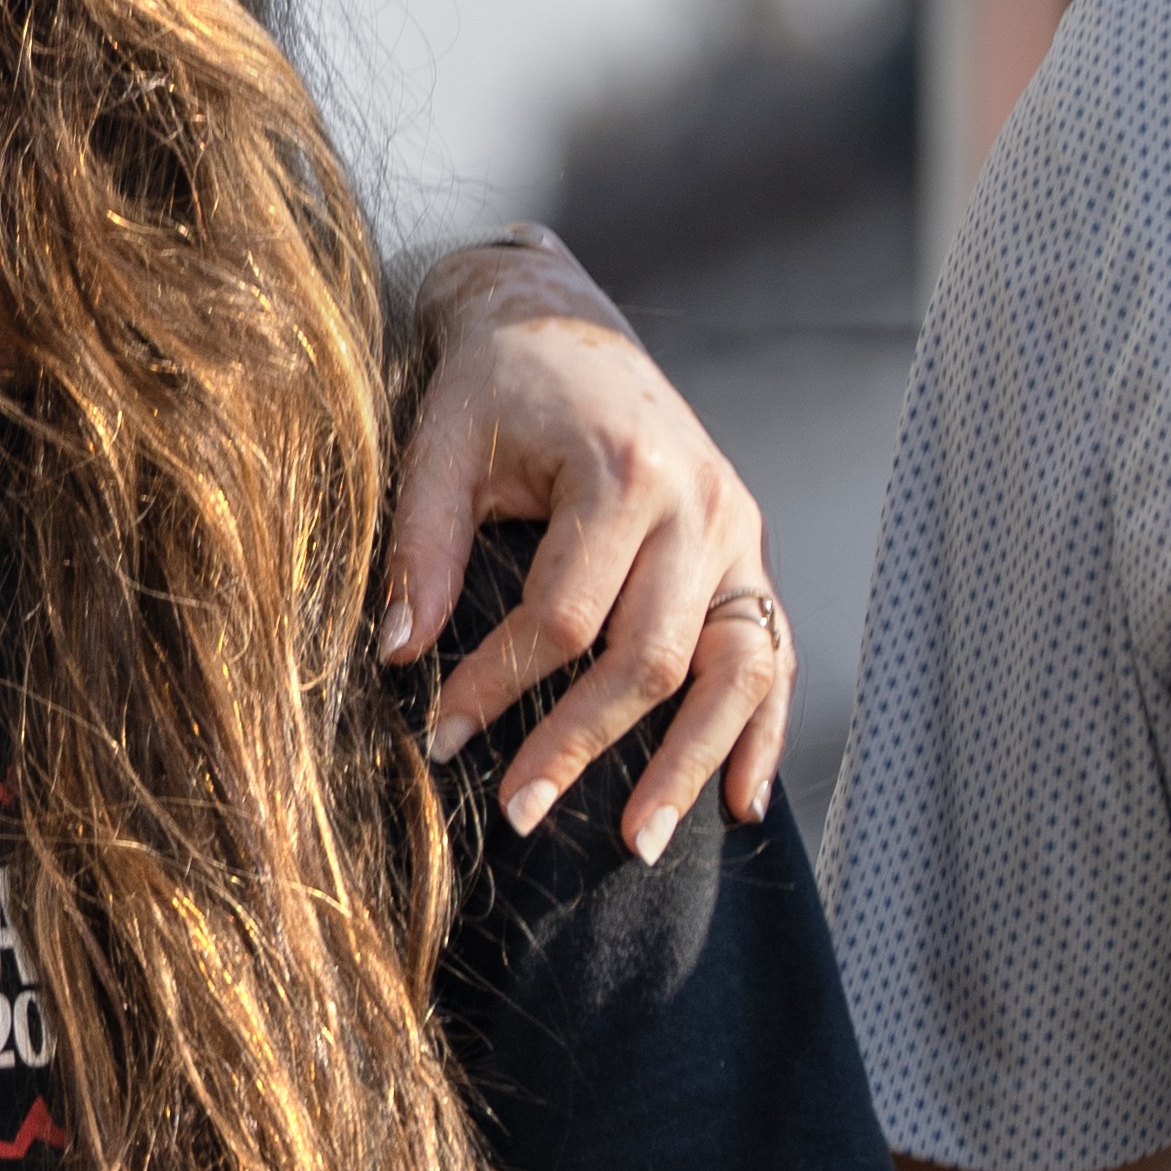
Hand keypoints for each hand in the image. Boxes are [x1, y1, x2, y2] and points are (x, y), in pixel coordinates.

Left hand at [383, 234, 788, 854]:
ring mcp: (738, 532)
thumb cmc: (494, 385)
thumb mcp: (442, 443)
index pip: (564, 616)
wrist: (565, 324)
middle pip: (650, 657)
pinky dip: (761, 731)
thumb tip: (399, 656)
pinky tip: (741, 803)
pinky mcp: (751, 553)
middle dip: (581, 747)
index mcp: (622, 471)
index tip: (440, 739)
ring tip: (636, 846)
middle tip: (517, 817)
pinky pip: (771, 655)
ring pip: (733, 671)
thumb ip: (421, 544)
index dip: (497, 685)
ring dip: (687, 764)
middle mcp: (699, 506)